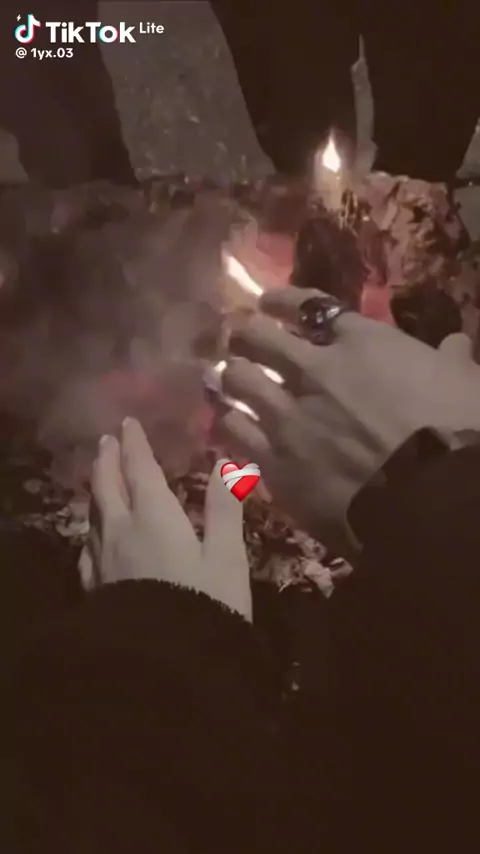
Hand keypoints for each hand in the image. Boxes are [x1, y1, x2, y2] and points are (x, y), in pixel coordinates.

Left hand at [81, 417, 251, 620]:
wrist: (164, 665)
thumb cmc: (205, 604)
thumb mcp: (226, 556)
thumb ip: (224, 508)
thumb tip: (224, 463)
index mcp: (153, 517)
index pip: (139, 470)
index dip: (134, 445)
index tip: (129, 423)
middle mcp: (120, 531)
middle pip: (107, 486)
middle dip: (108, 460)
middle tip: (107, 441)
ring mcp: (101, 560)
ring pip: (93, 513)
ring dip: (96, 489)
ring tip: (100, 479)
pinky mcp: (95, 587)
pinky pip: (87, 545)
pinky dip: (92, 527)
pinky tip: (93, 536)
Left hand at [218, 286, 479, 556]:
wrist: (432, 499)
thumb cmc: (459, 432)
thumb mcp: (468, 385)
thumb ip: (452, 362)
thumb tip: (456, 345)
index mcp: (363, 344)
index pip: (311, 307)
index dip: (282, 301)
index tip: (267, 302)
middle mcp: (314, 371)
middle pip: (259, 338)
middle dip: (244, 334)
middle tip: (237, 337)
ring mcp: (288, 417)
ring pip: (237, 382)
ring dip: (231, 376)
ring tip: (225, 379)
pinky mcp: (275, 463)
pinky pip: (233, 434)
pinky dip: (228, 425)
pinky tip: (226, 425)